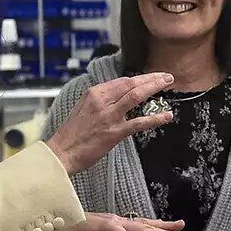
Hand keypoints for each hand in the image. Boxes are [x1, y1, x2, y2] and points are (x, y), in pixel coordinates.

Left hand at [45, 213, 185, 230]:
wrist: (51, 218)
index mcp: (112, 227)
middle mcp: (116, 221)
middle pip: (146, 228)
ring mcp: (114, 220)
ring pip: (143, 223)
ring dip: (160, 226)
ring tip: (177, 226)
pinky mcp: (110, 222)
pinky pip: (134, 223)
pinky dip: (147, 225)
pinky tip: (152, 226)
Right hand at [46, 73, 176, 174]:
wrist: (62, 152)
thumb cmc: (72, 134)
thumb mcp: (84, 108)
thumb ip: (101, 101)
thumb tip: (119, 98)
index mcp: (94, 93)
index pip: (122, 81)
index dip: (140, 78)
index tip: (152, 77)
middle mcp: (102, 100)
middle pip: (131, 83)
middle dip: (152, 78)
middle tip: (167, 77)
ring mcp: (109, 116)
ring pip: (136, 96)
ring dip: (155, 88)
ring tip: (169, 85)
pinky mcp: (114, 132)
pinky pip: (139, 122)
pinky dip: (155, 118)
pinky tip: (166, 116)